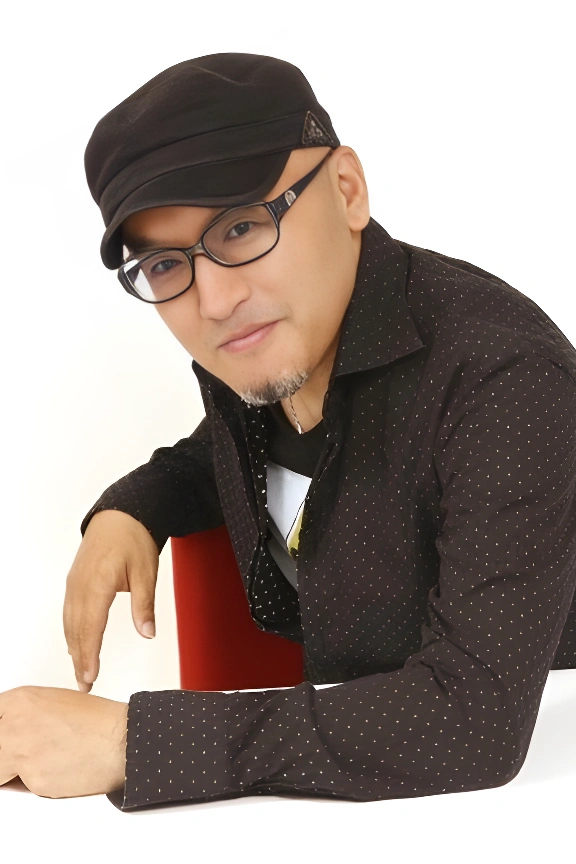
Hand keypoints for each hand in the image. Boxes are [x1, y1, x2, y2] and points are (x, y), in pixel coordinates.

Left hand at [0, 686, 127, 797]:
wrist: (120, 740)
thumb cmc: (95, 721)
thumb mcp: (53, 702)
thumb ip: (22, 715)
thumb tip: (6, 730)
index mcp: (20, 700)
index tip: (4, 737)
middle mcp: (14, 724)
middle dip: (3, 755)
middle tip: (13, 757)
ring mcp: (21, 753)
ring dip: (10, 771)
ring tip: (39, 760)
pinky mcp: (33, 780)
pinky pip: (23, 786)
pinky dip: (36, 782)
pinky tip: (57, 768)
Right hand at [63, 509, 159, 692]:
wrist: (119, 515)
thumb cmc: (132, 538)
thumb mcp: (146, 571)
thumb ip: (144, 604)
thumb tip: (147, 633)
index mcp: (97, 583)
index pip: (91, 627)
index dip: (89, 654)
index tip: (90, 676)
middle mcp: (80, 585)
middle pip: (76, 629)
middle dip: (79, 659)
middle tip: (84, 685)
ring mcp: (74, 583)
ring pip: (69, 623)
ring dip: (74, 649)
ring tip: (80, 673)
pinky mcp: (74, 582)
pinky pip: (69, 612)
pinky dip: (71, 632)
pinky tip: (75, 645)